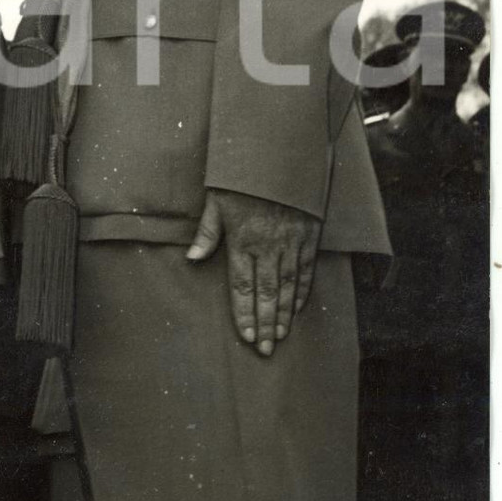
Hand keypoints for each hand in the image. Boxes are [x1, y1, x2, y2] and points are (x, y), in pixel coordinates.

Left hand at [186, 188, 320, 355]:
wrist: (280, 151)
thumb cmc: (242, 175)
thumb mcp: (217, 198)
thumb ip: (207, 231)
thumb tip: (192, 258)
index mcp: (242, 238)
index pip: (242, 286)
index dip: (244, 315)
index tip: (246, 337)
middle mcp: (268, 244)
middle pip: (266, 293)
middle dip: (264, 323)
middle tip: (265, 350)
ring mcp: (292, 240)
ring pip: (288, 285)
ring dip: (283, 313)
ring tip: (280, 335)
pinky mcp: (309, 233)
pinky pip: (307, 269)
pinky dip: (303, 291)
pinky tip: (297, 308)